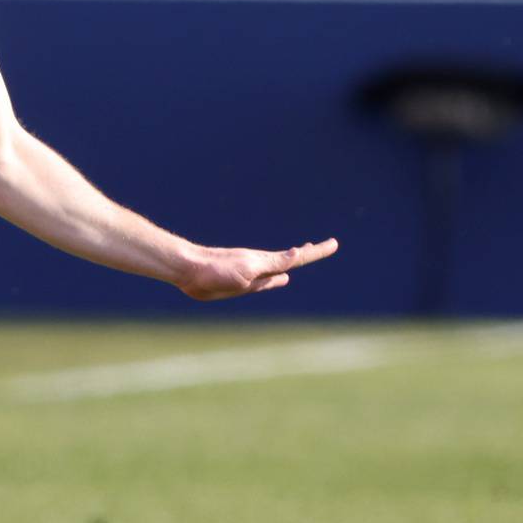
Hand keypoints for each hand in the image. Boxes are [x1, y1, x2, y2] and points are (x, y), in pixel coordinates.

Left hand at [172, 238, 337, 300]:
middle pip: (291, 259)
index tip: (334, 243)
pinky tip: (277, 279)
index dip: (316, 252)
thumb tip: (299, 253)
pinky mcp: (240, 280)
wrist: (188, 270)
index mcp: (266, 263)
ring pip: (278, 267)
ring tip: (303, 255)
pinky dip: (277, 276)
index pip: (298, 258)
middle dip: (309, 253)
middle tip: (324, 246)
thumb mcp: (248, 268)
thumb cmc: (216, 271)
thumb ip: (272, 264)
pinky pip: (266, 278)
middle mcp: (261, 265)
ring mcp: (251, 271)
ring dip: (293, 262)